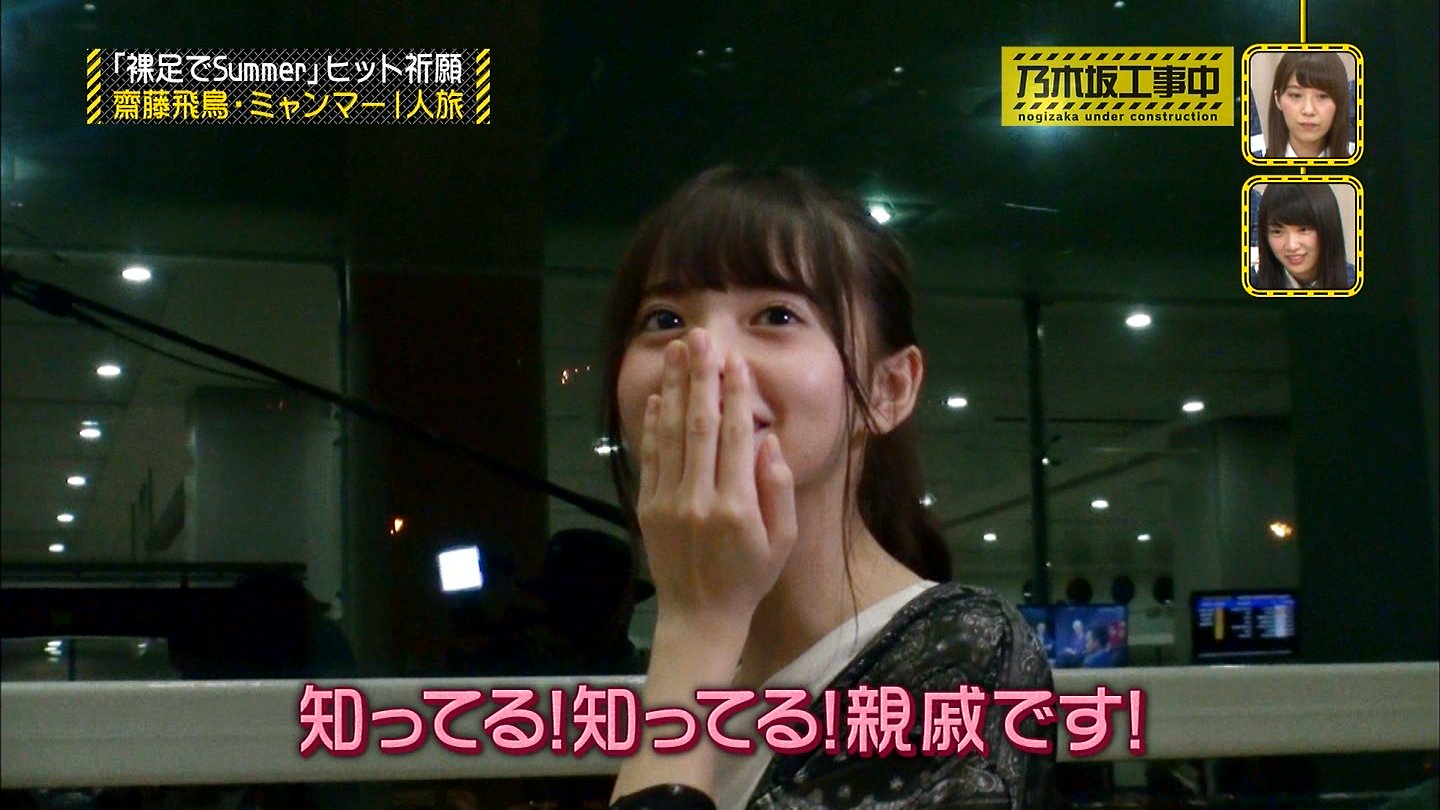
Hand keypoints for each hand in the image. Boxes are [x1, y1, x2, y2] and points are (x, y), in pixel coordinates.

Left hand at [637, 329, 798, 628]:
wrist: (700, 615)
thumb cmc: (750, 576)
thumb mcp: (783, 539)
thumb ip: (779, 489)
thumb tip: (768, 440)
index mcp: (738, 506)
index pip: (735, 436)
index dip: (735, 394)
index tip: (735, 360)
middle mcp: (699, 499)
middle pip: (699, 425)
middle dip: (700, 377)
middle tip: (701, 338)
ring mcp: (669, 502)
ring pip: (671, 434)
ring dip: (674, 389)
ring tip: (677, 352)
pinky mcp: (648, 507)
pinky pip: (650, 458)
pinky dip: (653, 424)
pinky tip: (658, 396)